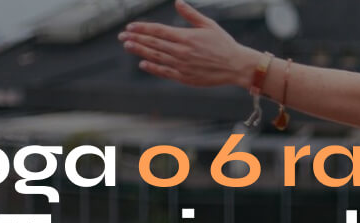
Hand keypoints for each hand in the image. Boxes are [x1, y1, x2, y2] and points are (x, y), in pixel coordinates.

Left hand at [119, 0, 264, 88]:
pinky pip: (165, 72)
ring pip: (156, 57)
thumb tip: (177, 2)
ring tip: (128, 46)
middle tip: (122, 36)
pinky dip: (153, 68)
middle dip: (136, 39)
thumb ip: (191, 14)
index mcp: (186, 37)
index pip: (158, 31)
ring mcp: (182, 65)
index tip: (130, 26)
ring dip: (140, 51)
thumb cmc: (224, 44)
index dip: (143, 28)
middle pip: (153, 43)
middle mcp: (181, 51)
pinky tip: (143, 64)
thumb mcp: (209, 25)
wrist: (237, 66)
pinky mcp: (185, 77)